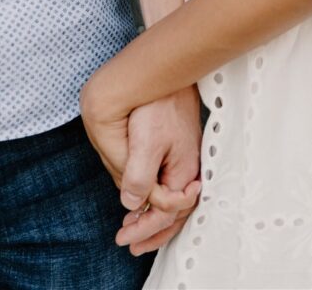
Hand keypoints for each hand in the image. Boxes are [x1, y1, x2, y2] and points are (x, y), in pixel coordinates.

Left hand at [115, 88, 202, 253]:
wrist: (167, 70)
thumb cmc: (158, 104)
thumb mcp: (147, 141)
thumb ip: (139, 176)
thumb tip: (132, 203)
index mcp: (183, 171)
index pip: (165, 212)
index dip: (144, 228)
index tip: (124, 236)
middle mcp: (187, 168)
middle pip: (172, 211)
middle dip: (150, 229)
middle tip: (128, 242)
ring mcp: (184, 158)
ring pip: (170, 197)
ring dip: (152, 215)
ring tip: (134, 225)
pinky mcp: (176, 147)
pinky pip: (169, 181)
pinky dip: (156, 196)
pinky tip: (143, 195)